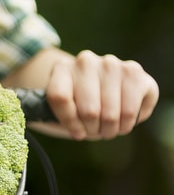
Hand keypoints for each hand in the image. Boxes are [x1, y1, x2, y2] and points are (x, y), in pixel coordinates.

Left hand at [40, 50, 159, 140]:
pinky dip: (129, 123)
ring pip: (110, 112)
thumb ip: (60, 118)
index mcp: (62, 68)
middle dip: (93, 130)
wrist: (104, 87)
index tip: (76, 134)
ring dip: (111, 129)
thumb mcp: (62, 110)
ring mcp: (112, 64)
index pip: (60, 98)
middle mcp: (86, 61)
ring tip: (109, 130)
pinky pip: (132, 109)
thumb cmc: (78, 104)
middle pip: (88, 110)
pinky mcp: (135, 72)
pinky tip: (125, 122)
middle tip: (95, 132)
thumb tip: (69, 129)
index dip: (69, 122)